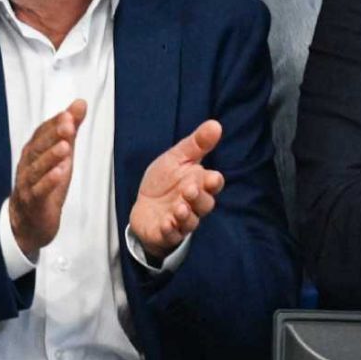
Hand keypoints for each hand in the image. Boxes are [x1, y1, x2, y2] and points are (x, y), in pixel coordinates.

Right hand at [8, 100, 84, 261]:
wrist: (28, 222)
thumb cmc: (45, 184)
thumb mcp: (61, 155)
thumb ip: (69, 130)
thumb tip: (80, 103)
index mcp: (33, 152)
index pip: (41, 133)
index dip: (54, 123)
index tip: (69, 114)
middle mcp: (27, 165)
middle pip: (38, 147)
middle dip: (53, 135)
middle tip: (68, 125)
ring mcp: (28, 184)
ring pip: (37, 169)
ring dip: (51, 157)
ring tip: (65, 147)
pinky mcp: (34, 203)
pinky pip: (39, 191)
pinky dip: (48, 182)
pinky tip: (60, 174)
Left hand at [128, 118, 225, 262]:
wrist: (144, 205)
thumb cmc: (164, 181)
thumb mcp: (177, 158)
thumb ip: (197, 144)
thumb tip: (216, 124)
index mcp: (199, 184)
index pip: (213, 184)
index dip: (213, 182)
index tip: (212, 177)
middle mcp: (193, 204)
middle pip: (204, 204)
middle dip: (198, 198)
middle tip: (189, 190)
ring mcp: (180, 220)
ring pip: (190, 221)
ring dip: (185, 215)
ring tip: (178, 208)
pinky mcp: (165, 233)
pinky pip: (171, 235)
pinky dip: (170, 230)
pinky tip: (165, 223)